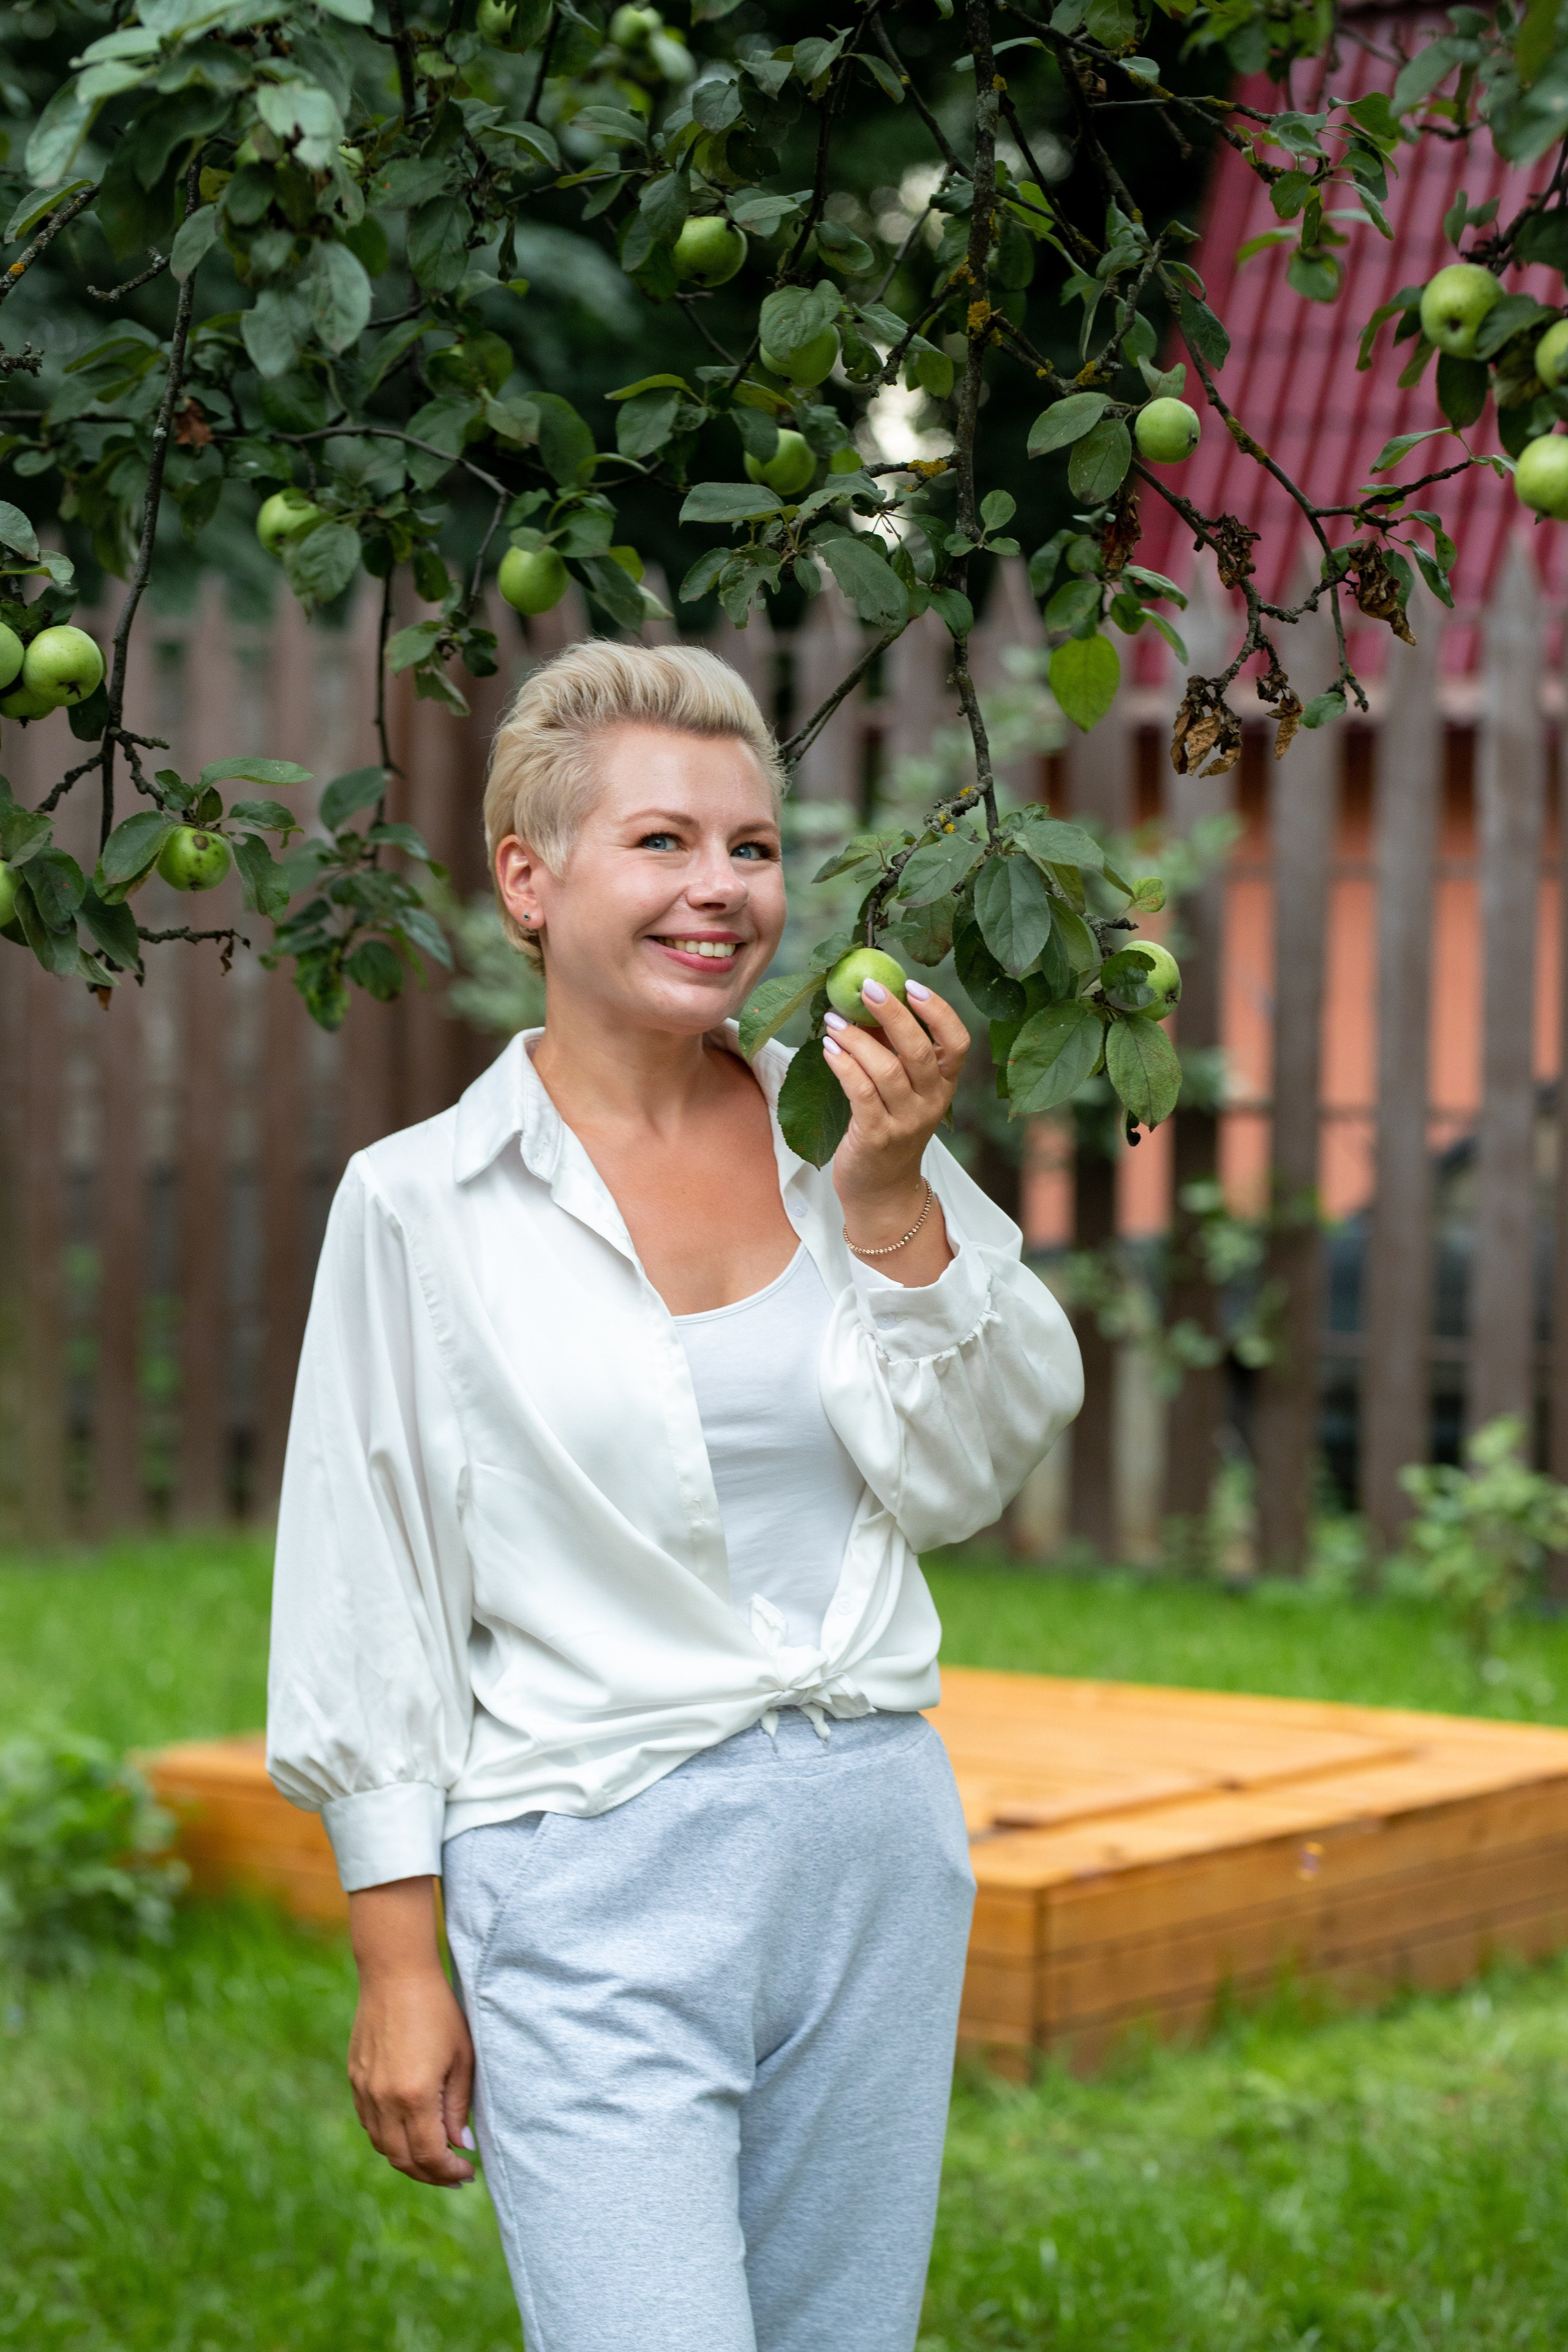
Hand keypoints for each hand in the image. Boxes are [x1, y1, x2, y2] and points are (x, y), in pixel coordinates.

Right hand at [347, 1877, 475, 2186]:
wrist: (396, 1973)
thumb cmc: (438, 2010)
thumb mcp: (462, 2057)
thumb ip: (459, 2106)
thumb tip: (459, 2145)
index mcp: (413, 2095)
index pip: (429, 2155)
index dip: (449, 2173)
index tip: (468, 2173)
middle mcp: (383, 2099)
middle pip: (402, 2159)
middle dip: (430, 2175)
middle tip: (454, 2176)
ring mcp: (364, 2090)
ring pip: (382, 2146)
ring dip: (408, 2159)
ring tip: (434, 2158)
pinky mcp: (355, 2079)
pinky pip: (370, 2123)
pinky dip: (389, 2137)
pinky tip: (410, 2131)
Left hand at [824, 977, 968, 1283]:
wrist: (882, 1190)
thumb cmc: (888, 1127)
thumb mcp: (902, 1090)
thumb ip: (893, 1049)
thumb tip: (866, 999)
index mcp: (945, 1085)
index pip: (958, 1042)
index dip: (939, 1011)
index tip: (912, 985)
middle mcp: (932, 1102)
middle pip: (919, 1050)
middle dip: (892, 1014)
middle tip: (866, 987)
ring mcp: (907, 1121)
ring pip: (886, 1070)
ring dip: (856, 1039)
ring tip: (833, 1021)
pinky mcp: (877, 1136)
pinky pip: (860, 1092)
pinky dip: (843, 1065)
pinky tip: (828, 1049)